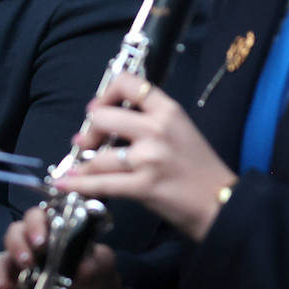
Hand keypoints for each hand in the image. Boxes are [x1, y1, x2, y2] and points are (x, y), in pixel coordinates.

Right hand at [0, 207, 123, 288]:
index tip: (41, 241)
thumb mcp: (102, 266)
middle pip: (14, 235)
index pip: (38, 217)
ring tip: (2, 287)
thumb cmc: (97, 275)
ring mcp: (20, 268)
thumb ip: (94, 261)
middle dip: (16, 246)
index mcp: (52, 230)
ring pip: (1, 261)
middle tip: (26, 262)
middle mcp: (31, 245)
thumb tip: (82, 262)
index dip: (35, 225)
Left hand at [53, 74, 235, 241]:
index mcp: (167, 111)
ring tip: (76, 167)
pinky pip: (101, 183)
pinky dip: (79, 184)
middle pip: (102, 117)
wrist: (223, 205)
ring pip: (98, 154)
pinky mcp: (143, 186)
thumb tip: (108, 118)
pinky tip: (65, 184)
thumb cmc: (200, 168)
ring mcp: (149, 158)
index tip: (97, 108)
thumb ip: (148, 119)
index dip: (104, 93)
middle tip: (87, 142)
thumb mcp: (180, 130)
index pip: (127, 83)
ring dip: (82, 163)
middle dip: (89, 131)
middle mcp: (157, 129)